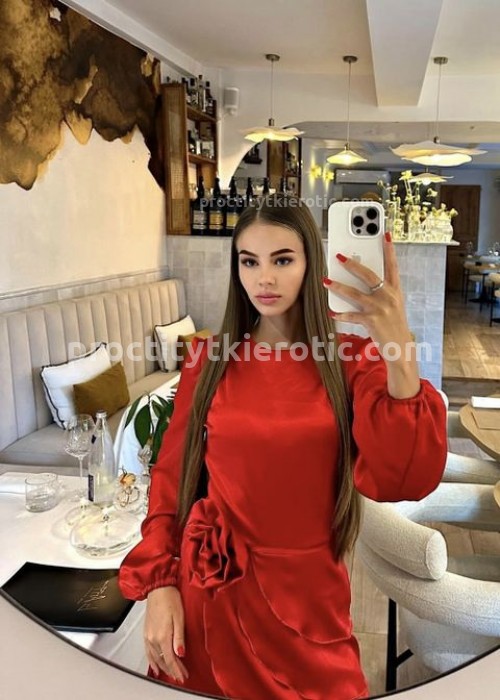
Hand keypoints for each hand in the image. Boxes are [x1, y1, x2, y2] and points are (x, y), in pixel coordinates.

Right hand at [144, 586, 188, 682]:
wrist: (158, 588)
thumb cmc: (170, 599)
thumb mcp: (179, 617)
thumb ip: (179, 637)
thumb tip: (181, 654)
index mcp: (162, 636)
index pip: (171, 659)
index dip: (178, 669)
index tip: (184, 675)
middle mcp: (153, 639)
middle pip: (163, 661)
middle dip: (173, 670)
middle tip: (181, 676)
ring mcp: (148, 636)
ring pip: (156, 658)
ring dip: (164, 668)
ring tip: (171, 674)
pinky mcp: (146, 633)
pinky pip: (148, 653)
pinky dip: (152, 662)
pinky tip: (155, 667)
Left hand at [323, 232, 419, 397]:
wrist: (400, 348)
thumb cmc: (394, 325)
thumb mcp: (393, 305)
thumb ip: (381, 292)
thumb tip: (360, 280)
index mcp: (395, 291)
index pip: (393, 266)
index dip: (389, 249)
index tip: (385, 234)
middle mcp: (389, 297)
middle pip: (369, 275)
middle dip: (352, 264)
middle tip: (339, 256)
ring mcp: (380, 309)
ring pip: (354, 293)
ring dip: (338, 286)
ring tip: (325, 280)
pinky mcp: (371, 321)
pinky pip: (351, 315)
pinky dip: (340, 314)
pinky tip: (331, 312)